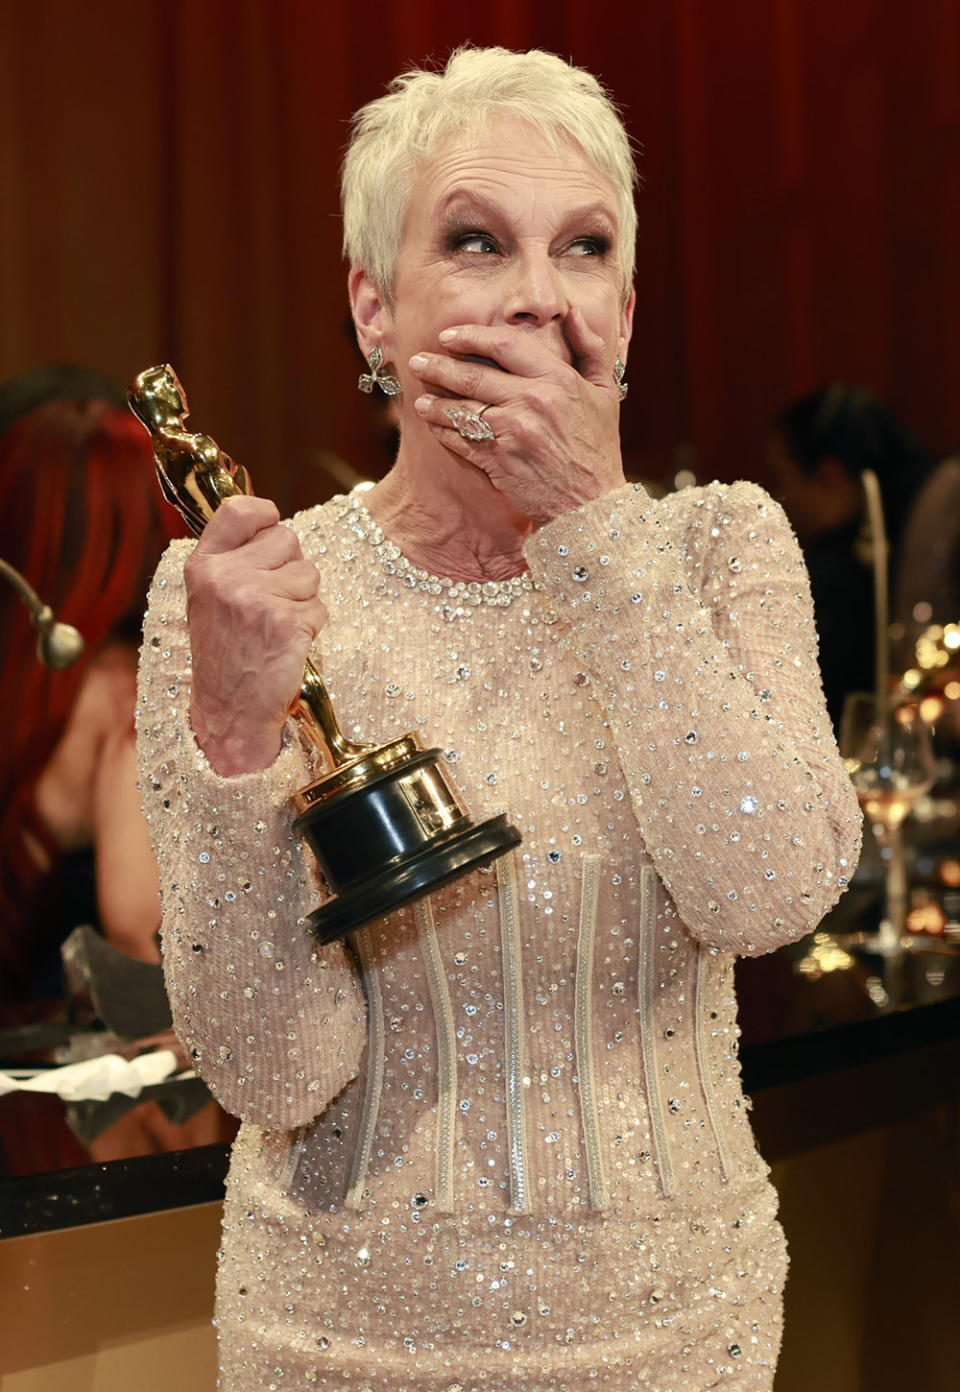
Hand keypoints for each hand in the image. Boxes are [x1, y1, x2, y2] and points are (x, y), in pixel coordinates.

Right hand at [183, 496, 326, 774]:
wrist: (229, 714)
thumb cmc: (225, 656)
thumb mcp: (211, 600)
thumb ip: (234, 560)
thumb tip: (272, 520)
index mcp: (204, 566)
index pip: (240, 510)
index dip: (265, 516)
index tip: (269, 531)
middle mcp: (226, 577)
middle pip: (289, 539)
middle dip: (290, 568)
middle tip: (270, 604)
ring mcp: (255, 599)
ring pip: (310, 574)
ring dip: (303, 600)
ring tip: (276, 627)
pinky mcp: (286, 623)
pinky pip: (320, 607)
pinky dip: (311, 627)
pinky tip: (287, 646)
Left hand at [408, 308, 625, 523]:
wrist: (591, 503)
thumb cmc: (598, 447)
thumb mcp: (605, 393)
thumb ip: (589, 348)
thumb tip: (572, 312)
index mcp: (558, 379)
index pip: (505, 345)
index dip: (471, 336)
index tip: (448, 336)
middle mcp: (533, 401)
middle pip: (474, 376)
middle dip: (439, 366)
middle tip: (417, 362)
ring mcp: (513, 432)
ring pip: (462, 409)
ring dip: (435, 403)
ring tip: (420, 399)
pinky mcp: (499, 460)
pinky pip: (462, 440)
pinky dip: (444, 432)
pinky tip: (433, 426)